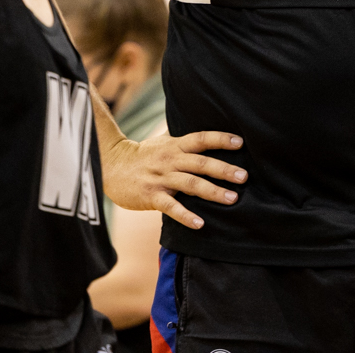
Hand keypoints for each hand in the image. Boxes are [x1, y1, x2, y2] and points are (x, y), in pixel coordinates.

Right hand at [100, 131, 246, 230]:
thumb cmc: (142, 155)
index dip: (220, 139)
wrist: (111, 167)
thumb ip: (184, 139)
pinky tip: (200, 223)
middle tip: (244, 177)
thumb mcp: (163, 142)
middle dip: (223, 169)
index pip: (201, 139)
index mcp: (175, 146)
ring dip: (212, 191)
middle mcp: (170, 160)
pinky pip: (171, 207)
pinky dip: (185, 216)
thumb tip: (206, 132)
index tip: (240, 143)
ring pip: (190, 184)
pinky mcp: (152, 196)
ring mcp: (161, 179)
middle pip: (200, 163)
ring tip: (232, 198)